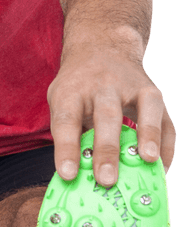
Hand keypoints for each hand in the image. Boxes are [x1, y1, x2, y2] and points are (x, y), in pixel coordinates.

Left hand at [47, 45, 175, 186]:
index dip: (66, 148)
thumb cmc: (78, 86)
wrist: (102, 47)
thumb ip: (68, 134)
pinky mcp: (153, 93)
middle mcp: (103, 84)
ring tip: (148, 160)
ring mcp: (132, 86)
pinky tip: (161, 167)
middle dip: (106, 149)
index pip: (66, 119)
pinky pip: (165, 119)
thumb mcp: (61, 101)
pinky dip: (165, 143)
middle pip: (106, 115)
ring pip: (144, 108)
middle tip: (106, 179)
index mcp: (72, 89)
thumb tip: (74, 176)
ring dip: (147, 134)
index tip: (67, 174)